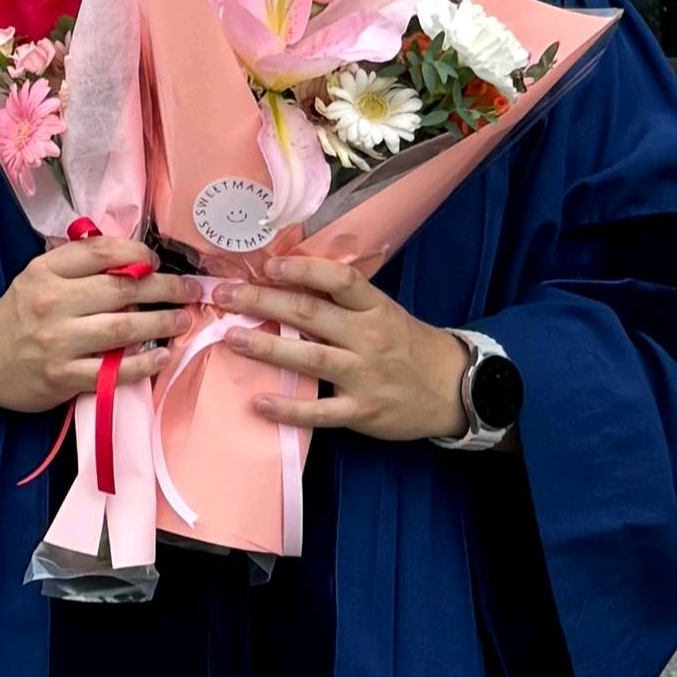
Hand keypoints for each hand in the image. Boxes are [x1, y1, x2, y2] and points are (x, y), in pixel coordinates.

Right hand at [0, 236, 203, 415]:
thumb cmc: (18, 316)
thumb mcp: (37, 277)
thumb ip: (76, 265)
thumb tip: (130, 258)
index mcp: (47, 271)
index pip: (102, 252)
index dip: (138, 254)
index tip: (156, 262)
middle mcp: (53, 302)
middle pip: (122, 289)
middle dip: (165, 288)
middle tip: (191, 291)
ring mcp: (59, 341)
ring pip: (123, 327)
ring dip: (162, 322)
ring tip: (183, 320)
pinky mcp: (63, 377)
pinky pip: (113, 370)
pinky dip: (143, 363)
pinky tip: (162, 356)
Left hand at [209, 257, 464, 442]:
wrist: (451, 390)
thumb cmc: (408, 346)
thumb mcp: (384, 312)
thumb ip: (344, 301)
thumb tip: (291, 279)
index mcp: (375, 307)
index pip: (338, 279)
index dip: (302, 269)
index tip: (268, 265)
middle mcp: (369, 337)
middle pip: (311, 313)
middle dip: (262, 302)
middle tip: (225, 296)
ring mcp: (364, 375)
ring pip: (310, 357)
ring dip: (266, 347)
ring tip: (231, 338)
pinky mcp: (360, 412)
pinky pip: (319, 411)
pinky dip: (288, 408)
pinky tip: (259, 403)